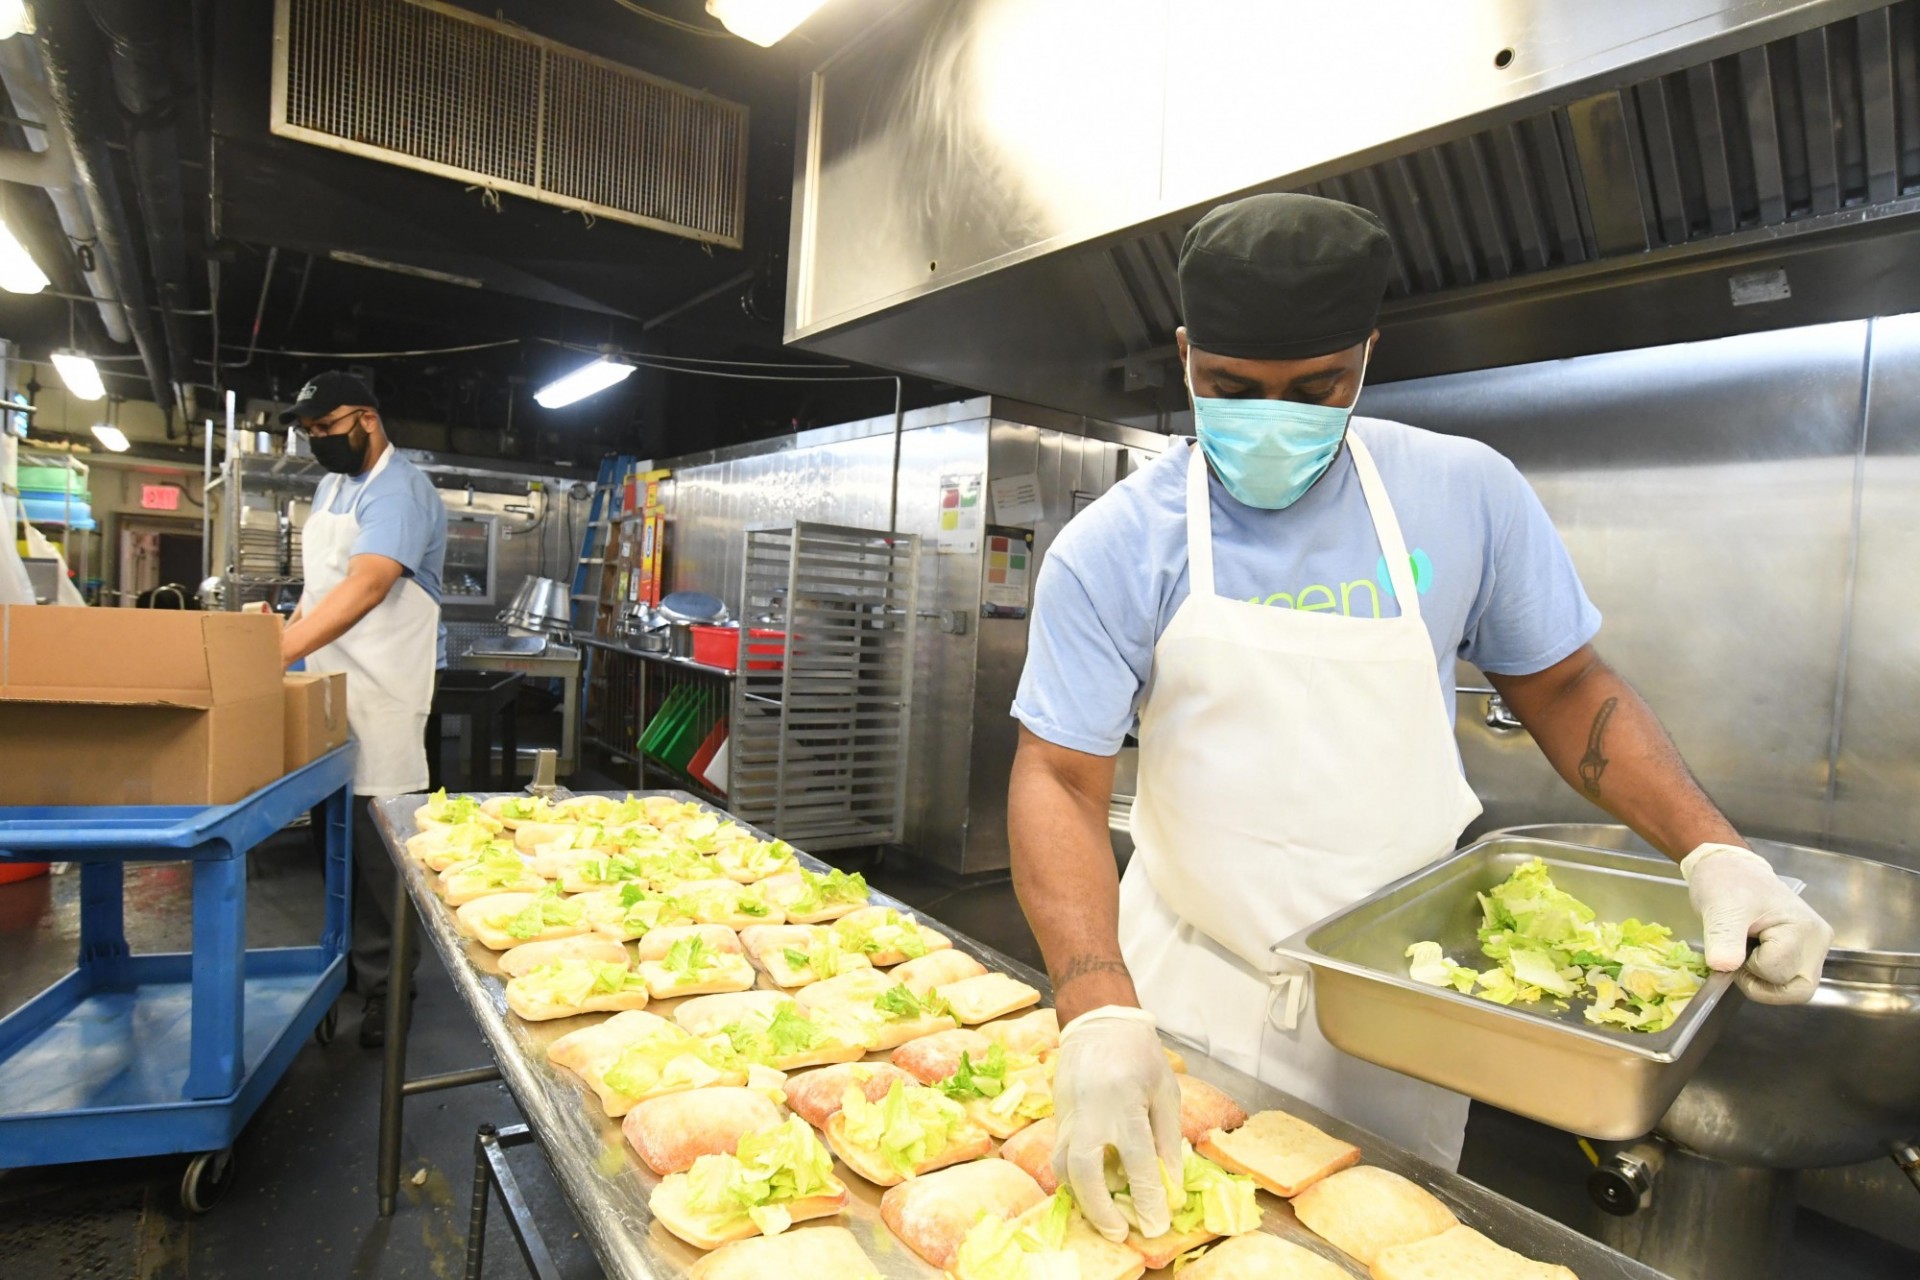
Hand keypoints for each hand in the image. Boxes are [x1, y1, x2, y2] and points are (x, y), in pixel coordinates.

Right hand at [1050, 1006, 1182, 1241]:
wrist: (1098, 1024)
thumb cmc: (1140, 1055)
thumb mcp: (1165, 1091)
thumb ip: (1168, 1138)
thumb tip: (1172, 1184)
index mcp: (1124, 1103)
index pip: (1137, 1160)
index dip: (1148, 1196)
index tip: (1156, 1224)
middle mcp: (1092, 1113)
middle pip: (1086, 1171)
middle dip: (1101, 1209)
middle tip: (1119, 1232)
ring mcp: (1069, 1116)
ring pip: (1064, 1167)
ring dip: (1083, 1198)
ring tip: (1105, 1215)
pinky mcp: (1058, 1118)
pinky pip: (1061, 1155)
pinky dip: (1074, 1178)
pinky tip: (1092, 1189)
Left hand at [1682, 843, 1831, 1004]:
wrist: (1730, 869)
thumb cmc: (1727, 883)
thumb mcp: (1719, 909)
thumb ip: (1723, 939)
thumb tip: (1724, 968)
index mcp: (1803, 929)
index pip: (1776, 972)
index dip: (1746, 969)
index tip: (1729, 946)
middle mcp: (1818, 941)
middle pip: (1797, 990)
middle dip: (1762, 984)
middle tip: (1738, 960)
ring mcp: (1815, 948)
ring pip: (1796, 989)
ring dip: (1766, 982)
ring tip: (1746, 955)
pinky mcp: (1806, 952)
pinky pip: (1792, 979)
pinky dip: (1769, 977)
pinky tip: (1754, 954)